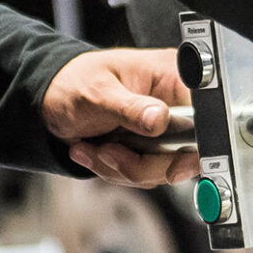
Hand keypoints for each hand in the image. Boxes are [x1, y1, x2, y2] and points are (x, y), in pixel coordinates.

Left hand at [43, 48, 199, 187]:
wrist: (49, 100)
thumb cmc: (72, 82)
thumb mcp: (98, 92)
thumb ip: (130, 108)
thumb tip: (160, 119)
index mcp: (172, 78)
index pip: (203, 115)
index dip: (194, 144)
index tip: (176, 164)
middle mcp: (173, 104)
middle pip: (185, 152)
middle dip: (143, 162)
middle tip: (110, 152)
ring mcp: (162, 130)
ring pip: (162, 169)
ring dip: (123, 168)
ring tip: (95, 149)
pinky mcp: (148, 148)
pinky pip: (144, 174)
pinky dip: (115, 170)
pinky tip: (94, 151)